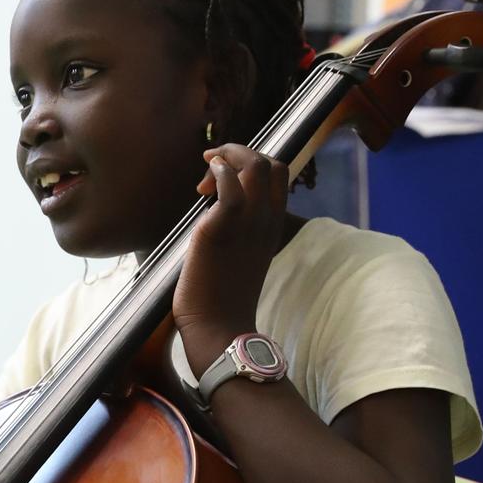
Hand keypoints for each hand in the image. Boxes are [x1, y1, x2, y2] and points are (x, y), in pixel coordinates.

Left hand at [173, 144, 291, 373]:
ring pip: (256, 165)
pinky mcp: (220, 229)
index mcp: (271, 227)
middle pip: (272, 163)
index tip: (222, 179)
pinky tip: (203, 182)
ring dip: (228, 156)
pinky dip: (219, 171)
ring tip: (204, 178)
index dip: (252, 164)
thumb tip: (217, 214)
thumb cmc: (221, 298)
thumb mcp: (239, 257)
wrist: (217, 329)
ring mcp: (247, 224)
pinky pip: (230, 186)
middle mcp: (266, 221)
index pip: (279, 176)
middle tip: (211, 172)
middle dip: (239, 153)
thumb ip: (238, 232)